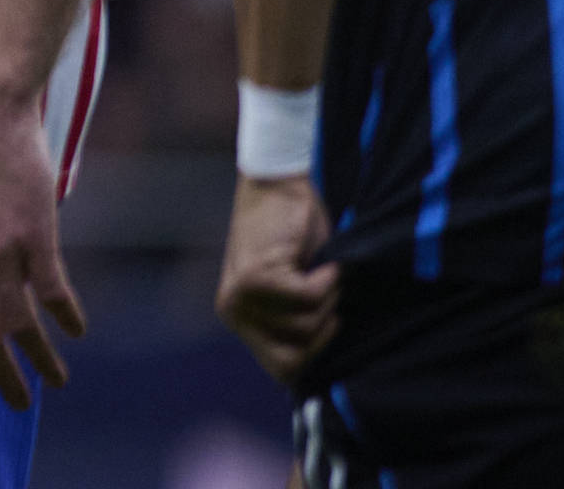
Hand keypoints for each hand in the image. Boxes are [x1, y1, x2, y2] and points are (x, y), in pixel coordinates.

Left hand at [216, 174, 337, 381]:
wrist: (278, 187)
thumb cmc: (294, 239)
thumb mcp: (293, 293)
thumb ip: (295, 324)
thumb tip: (323, 375)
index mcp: (240, 320)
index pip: (282, 371)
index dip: (315, 356)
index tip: (329, 324)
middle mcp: (234, 313)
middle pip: (297, 358)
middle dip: (323, 329)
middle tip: (324, 293)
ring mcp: (242, 297)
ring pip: (307, 326)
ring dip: (329, 299)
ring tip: (320, 271)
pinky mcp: (258, 277)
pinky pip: (311, 298)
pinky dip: (328, 280)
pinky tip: (321, 261)